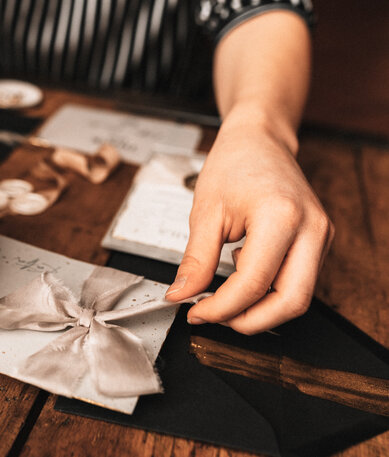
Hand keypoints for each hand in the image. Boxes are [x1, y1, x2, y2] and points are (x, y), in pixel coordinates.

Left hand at [165, 113, 333, 333]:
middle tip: (214, 316)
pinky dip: (269, 292)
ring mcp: (321, 236)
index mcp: (281, 217)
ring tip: (223, 296)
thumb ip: (195, 260)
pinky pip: (298, 282)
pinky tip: (243, 274)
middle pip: (291, 303)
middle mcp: (311, 229)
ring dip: (260, 310)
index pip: (253, 284)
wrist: (259, 140)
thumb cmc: (234, 163)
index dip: (221, 307)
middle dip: (249, 320)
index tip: (195, 312)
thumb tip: (181, 294)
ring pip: (298, 297)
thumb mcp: (205, 211)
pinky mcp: (319, 241)